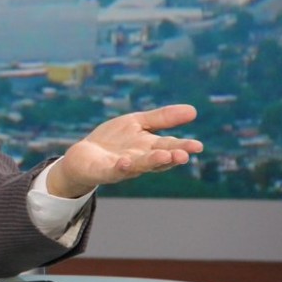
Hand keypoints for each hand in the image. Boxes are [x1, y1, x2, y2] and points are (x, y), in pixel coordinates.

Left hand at [48, 104, 203, 197]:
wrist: (84, 156)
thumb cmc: (114, 140)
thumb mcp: (137, 123)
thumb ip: (162, 118)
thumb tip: (194, 110)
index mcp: (149, 147)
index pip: (169, 146)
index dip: (182, 147)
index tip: (198, 146)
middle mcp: (140, 159)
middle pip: (158, 158)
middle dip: (171, 157)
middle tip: (185, 155)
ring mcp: (123, 167)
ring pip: (140, 165)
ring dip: (152, 162)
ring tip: (164, 156)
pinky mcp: (105, 171)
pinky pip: (114, 170)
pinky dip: (121, 167)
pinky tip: (125, 161)